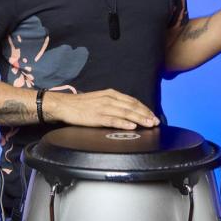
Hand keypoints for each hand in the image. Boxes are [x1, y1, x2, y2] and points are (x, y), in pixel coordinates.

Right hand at [43, 89, 160, 129]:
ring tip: (149, 124)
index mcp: (111, 94)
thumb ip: (112, 103)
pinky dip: (124, 123)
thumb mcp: (100, 99)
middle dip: (146, 114)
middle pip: (132, 107)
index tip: (153, 115)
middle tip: (156, 122)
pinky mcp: (97, 117)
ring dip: (139, 119)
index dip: (144, 108)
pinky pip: (113, 120)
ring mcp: (103, 108)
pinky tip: (132, 126)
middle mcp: (109, 99)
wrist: (64, 105)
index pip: (132, 101)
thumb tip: (126, 111)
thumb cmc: (81, 104)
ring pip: (126, 113)